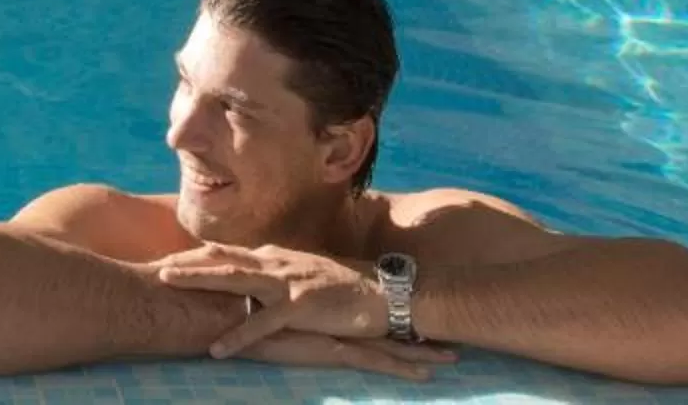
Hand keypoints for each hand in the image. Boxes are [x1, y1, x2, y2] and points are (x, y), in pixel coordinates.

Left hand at [152, 241, 390, 353]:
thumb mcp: (298, 275)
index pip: (225, 252)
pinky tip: (216, 348)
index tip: (163, 261)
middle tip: (152, 266)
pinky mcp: (300, 306)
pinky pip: (262, 323)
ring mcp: (286, 282)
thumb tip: (242, 275)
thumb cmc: (338, 288)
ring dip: (199, 280)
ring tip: (167, 282)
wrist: (380, 292)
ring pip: (234, 279)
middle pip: (221, 258)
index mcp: (272, 257)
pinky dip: (237, 335)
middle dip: (185, 262)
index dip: (193, 257)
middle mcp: (274, 263)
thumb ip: (270, 274)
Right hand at [243, 331, 456, 380]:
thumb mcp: (268, 314)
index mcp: (327, 313)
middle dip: (420, 334)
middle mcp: (338, 321)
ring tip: (452, 359)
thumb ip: (279, 314)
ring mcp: (339, 335)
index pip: (368, 316)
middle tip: (453, 341)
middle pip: (388, 328)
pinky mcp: (333, 350)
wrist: (235, 310)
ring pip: (390, 346)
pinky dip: (401, 369)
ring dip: (421, 352)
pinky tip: (425, 378)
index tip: (420, 320)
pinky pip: (375, 363)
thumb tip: (284, 312)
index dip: (395, 318)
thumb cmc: (245, 310)